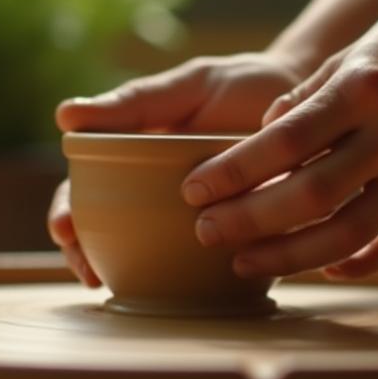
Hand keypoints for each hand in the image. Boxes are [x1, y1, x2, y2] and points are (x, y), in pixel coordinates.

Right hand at [48, 53, 307, 286]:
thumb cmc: (242, 86)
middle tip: (87, 271)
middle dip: (87, 257)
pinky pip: (207, 275)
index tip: (66, 229)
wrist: (312, 102)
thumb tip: (65, 115)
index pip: (84, 194)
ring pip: (147, 261)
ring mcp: (197, 226)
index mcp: (135, 159)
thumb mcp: (189, 87)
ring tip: (120, 285)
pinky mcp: (238, 245)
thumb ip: (135, 101)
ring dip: (127, 277)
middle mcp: (158, 199)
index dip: (67, 215)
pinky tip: (184, 292)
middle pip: (105, 236)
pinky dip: (190, 287)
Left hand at [181, 0, 377, 279]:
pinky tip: (322, 267)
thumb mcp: (356, 48)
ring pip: (349, 234)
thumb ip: (308, 96)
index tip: (194, 190)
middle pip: (308, 196)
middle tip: (206, 232)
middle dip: (247, 221)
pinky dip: (357, 263)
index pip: (281, 143)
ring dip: (289, 256)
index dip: (232, 173)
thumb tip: (263, 135)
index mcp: (363, 89)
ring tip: (246, 262)